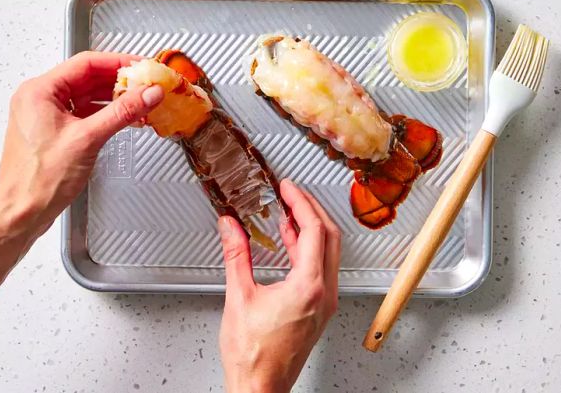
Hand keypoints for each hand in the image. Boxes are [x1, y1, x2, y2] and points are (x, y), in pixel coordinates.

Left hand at [0, 51, 164, 233]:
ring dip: (114, 99)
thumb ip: (122, 112)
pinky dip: (105, 114)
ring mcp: (45, 116)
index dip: (118, 63)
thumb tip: (147, 94)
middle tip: (146, 85)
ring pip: (87, 96)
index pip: (86, 63)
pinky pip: (84, 113)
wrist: (22, 212)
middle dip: (119, 82)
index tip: (142, 67)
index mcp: (39, 91)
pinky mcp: (53, 132)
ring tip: (140, 102)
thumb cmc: (39, 180)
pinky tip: (124, 119)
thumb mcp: (88, 139)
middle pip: (88, 78)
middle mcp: (39, 99)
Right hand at [218, 179, 340, 392]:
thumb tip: (231, 227)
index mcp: (308, 287)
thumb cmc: (253, 356)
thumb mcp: (239, 297)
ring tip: (290, 211)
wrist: (260, 388)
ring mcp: (325, 302)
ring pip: (329, 251)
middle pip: (329, 236)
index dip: (301, 202)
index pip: (314, 230)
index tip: (288, 188)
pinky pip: (322, 268)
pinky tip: (291, 241)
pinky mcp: (319, 309)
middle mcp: (324, 294)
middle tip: (292, 193)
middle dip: (311, 209)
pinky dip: (308, 248)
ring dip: (312, 228)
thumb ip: (236, 255)